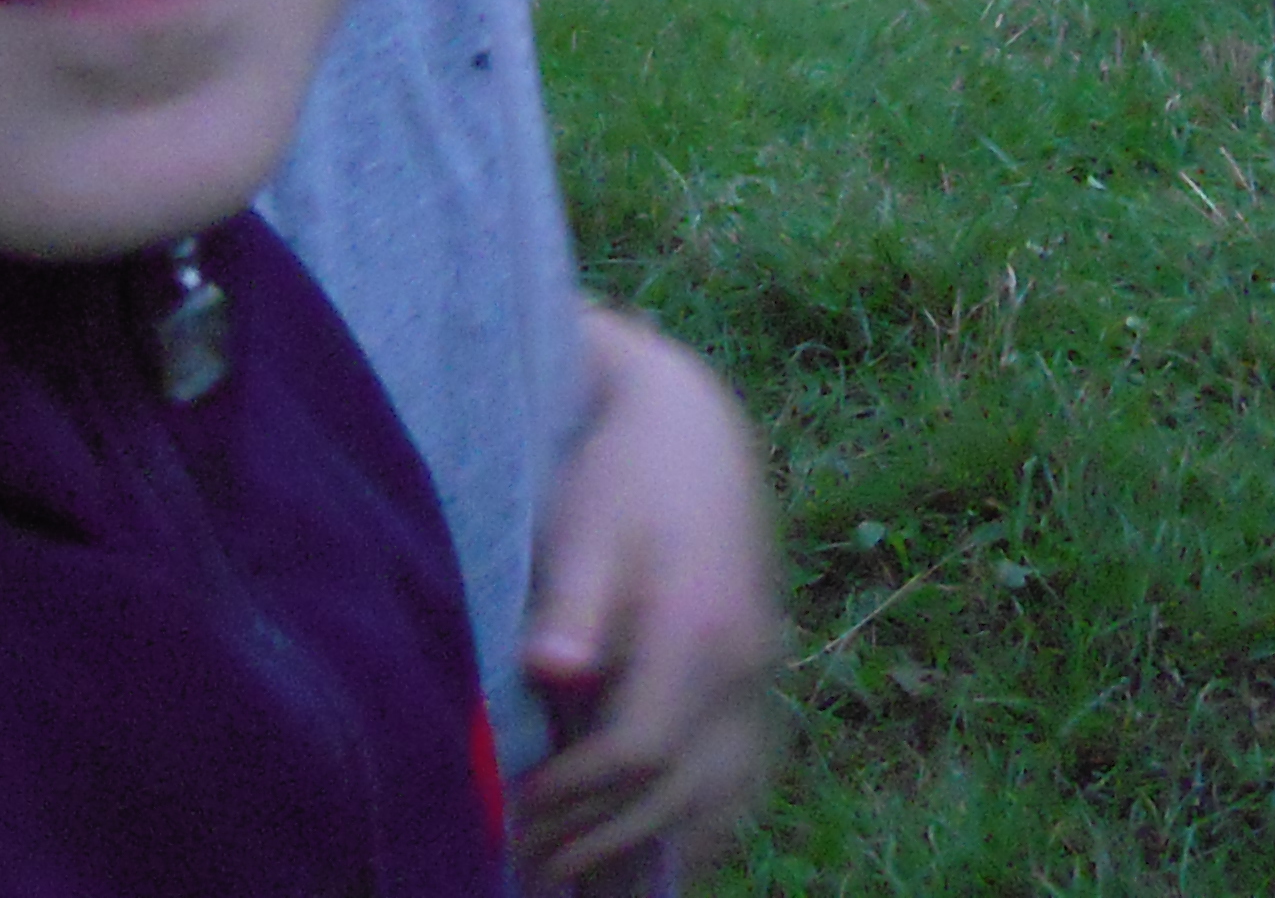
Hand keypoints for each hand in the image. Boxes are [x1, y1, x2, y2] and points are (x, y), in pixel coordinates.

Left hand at [514, 306, 785, 886]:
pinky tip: (656, 848)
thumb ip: (573, 601)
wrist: (688, 421)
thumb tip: (551, 669)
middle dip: (599, 835)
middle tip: (523, 862)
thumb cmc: (619, 470)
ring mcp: (762, 671)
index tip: (512, 812)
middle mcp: (744, 662)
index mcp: (699, 630)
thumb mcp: (588, 522)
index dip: (573, 796)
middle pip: (679, 788)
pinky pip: (747, 773)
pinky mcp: (760, 672)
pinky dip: (707, 822)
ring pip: (723, 793)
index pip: (640, 751)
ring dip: (652, 841)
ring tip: (575, 871)